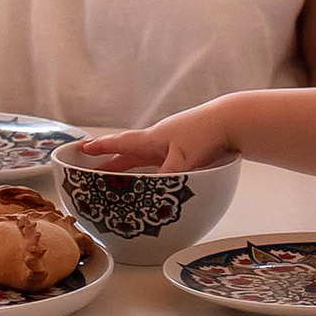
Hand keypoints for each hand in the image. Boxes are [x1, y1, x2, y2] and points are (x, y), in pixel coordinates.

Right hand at [69, 100, 237, 176]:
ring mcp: (173, 145)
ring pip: (144, 158)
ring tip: (118, 179)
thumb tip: (150, 194)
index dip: (101, 147)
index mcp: (153, 139)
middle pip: (129, 153)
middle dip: (110, 162)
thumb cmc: (206, 134)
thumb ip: (166, 178)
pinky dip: (150, 171)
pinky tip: (153, 179)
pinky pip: (160, 163)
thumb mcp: (183, 160)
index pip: (120, 144)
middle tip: (91, 170)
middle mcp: (159, 140)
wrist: (234, 121)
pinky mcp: (187, 150)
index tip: (82, 148)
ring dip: (130, 167)